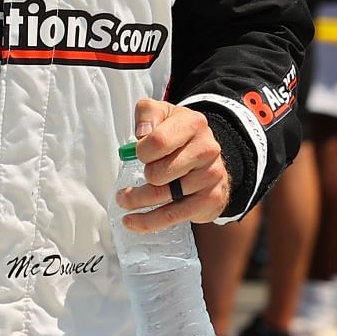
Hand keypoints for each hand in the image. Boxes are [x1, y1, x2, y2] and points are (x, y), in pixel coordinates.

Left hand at [114, 97, 229, 230]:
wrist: (209, 156)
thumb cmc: (179, 135)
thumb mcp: (163, 113)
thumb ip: (147, 113)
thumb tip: (141, 134)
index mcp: (193, 124)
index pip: (157, 142)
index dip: (141, 152)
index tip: (138, 154)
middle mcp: (207, 149)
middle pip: (157, 173)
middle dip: (141, 177)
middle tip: (142, 176)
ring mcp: (211, 176)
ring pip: (162, 196)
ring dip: (138, 200)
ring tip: (125, 200)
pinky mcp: (210, 199)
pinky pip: (173, 216)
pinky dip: (148, 222)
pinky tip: (132, 222)